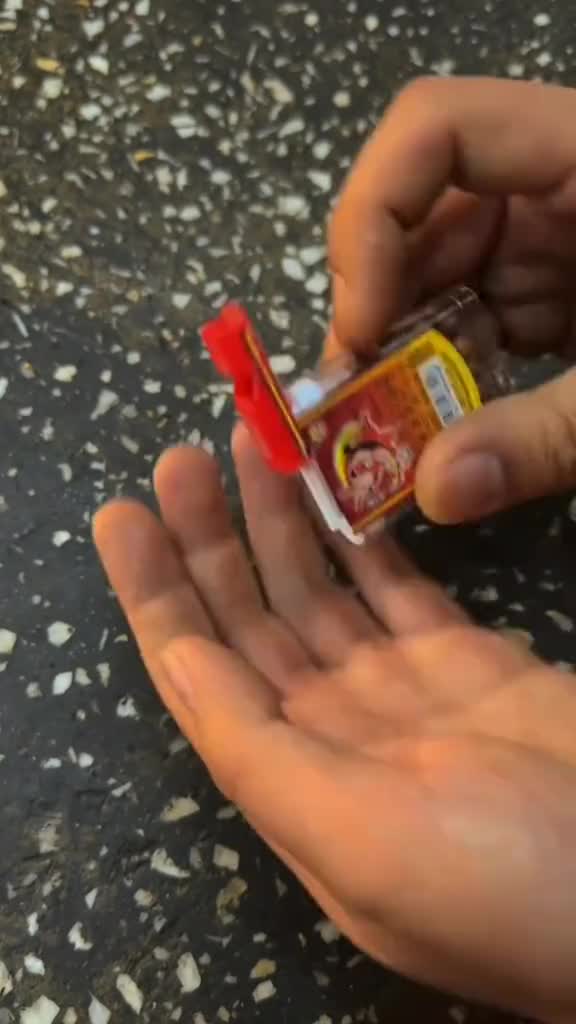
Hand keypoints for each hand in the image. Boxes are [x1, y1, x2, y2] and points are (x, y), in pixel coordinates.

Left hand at [94, 427, 575, 1022]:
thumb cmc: (496, 885)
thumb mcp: (358, 843)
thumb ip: (259, 755)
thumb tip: (180, 662)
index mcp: (290, 778)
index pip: (200, 675)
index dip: (155, 596)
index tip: (123, 517)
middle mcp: (331, 729)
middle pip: (249, 620)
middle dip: (209, 541)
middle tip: (180, 460)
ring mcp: (398, 688)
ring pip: (318, 591)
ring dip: (279, 523)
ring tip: (250, 446)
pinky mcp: (463, 658)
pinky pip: (395, 586)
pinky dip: (363, 537)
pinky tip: (334, 487)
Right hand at [328, 77, 575, 523]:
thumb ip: (548, 435)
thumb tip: (433, 494)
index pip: (436, 130)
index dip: (373, 215)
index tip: (363, 324)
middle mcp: (556, 183)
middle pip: (420, 209)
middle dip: (374, 304)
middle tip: (352, 403)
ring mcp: (557, 237)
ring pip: (441, 273)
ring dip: (404, 350)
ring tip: (387, 428)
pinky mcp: (562, 290)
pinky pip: (480, 316)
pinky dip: (450, 371)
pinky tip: (441, 426)